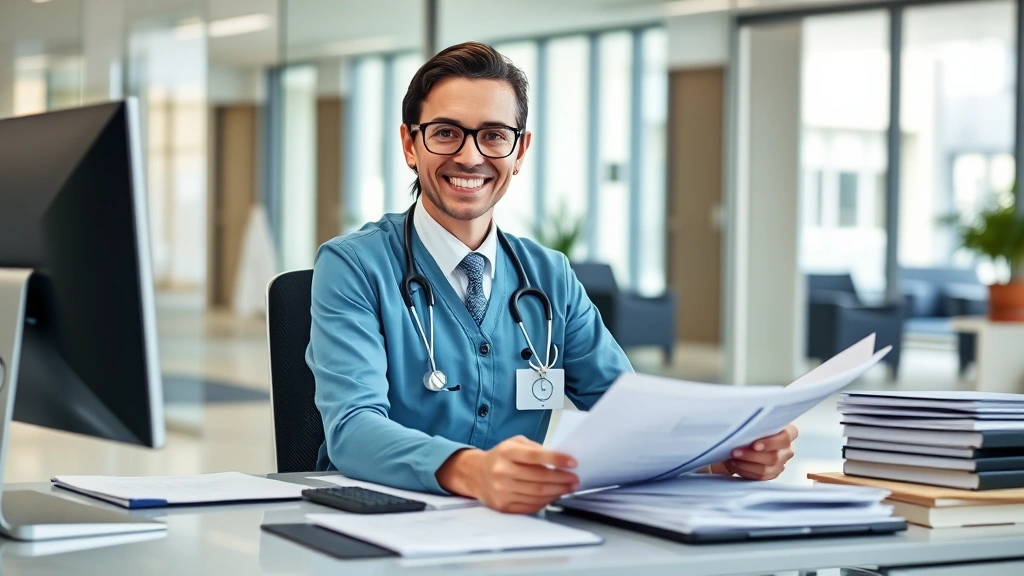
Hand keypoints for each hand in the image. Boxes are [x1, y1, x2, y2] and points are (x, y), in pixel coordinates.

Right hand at [436, 436, 578, 513]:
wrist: (476, 474)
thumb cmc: (500, 457)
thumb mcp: (514, 443)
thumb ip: (535, 448)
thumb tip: (559, 459)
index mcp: (506, 453)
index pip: (535, 456)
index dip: (557, 459)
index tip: (573, 462)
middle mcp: (502, 472)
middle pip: (539, 478)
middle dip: (562, 479)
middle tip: (574, 479)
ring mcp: (501, 491)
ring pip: (537, 494)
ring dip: (557, 492)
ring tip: (568, 488)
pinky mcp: (503, 506)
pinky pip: (530, 506)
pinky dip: (545, 501)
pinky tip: (553, 496)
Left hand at [711, 424, 797, 480]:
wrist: (743, 440)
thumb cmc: (750, 426)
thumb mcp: (754, 421)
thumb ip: (755, 423)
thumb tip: (743, 422)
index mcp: (788, 432)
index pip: (785, 438)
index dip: (770, 443)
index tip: (754, 445)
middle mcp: (787, 449)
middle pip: (774, 457)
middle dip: (751, 455)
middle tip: (735, 451)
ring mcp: (781, 463)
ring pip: (766, 469)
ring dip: (746, 464)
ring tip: (732, 458)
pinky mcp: (772, 474)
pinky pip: (760, 477)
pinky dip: (745, 471)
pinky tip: (734, 464)